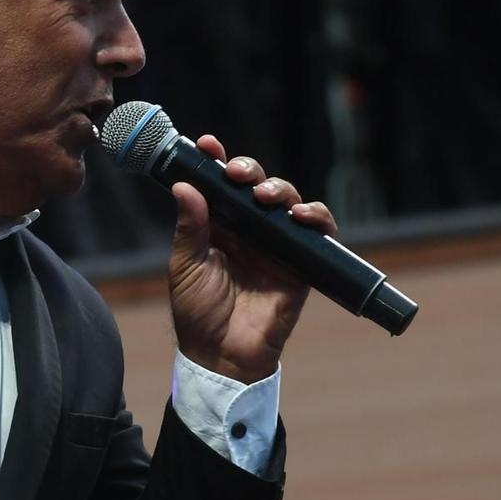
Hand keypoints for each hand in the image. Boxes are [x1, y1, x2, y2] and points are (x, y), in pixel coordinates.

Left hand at [167, 134, 338, 384]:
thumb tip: (183, 185)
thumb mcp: (186, 266)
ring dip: (279, 189)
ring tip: (264, 196)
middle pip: (255, 185)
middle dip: (249, 170)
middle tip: (237, 172)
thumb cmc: (198, 312)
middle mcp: (248, 230)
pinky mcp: (302, 262)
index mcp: (217, 226)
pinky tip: (300, 214)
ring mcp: (276, 244)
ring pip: (287, 200)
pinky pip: (317, 231)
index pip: (219, 185)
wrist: (223, 355)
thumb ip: (190, 227)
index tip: (206, 144)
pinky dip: (314, 216)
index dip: (216, 161)